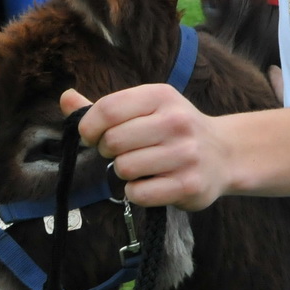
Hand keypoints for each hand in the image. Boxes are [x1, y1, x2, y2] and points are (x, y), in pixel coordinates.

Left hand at [62, 83, 227, 209]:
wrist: (225, 154)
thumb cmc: (174, 130)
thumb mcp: (146, 109)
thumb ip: (105, 108)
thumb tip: (64, 97)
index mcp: (161, 96)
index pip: (107, 109)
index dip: (89, 128)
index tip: (94, 137)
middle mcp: (176, 121)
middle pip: (113, 141)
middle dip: (109, 152)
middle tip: (123, 153)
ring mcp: (185, 154)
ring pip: (124, 168)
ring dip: (124, 173)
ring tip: (141, 168)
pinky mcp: (189, 184)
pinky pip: (139, 193)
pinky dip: (136, 192)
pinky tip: (151, 184)